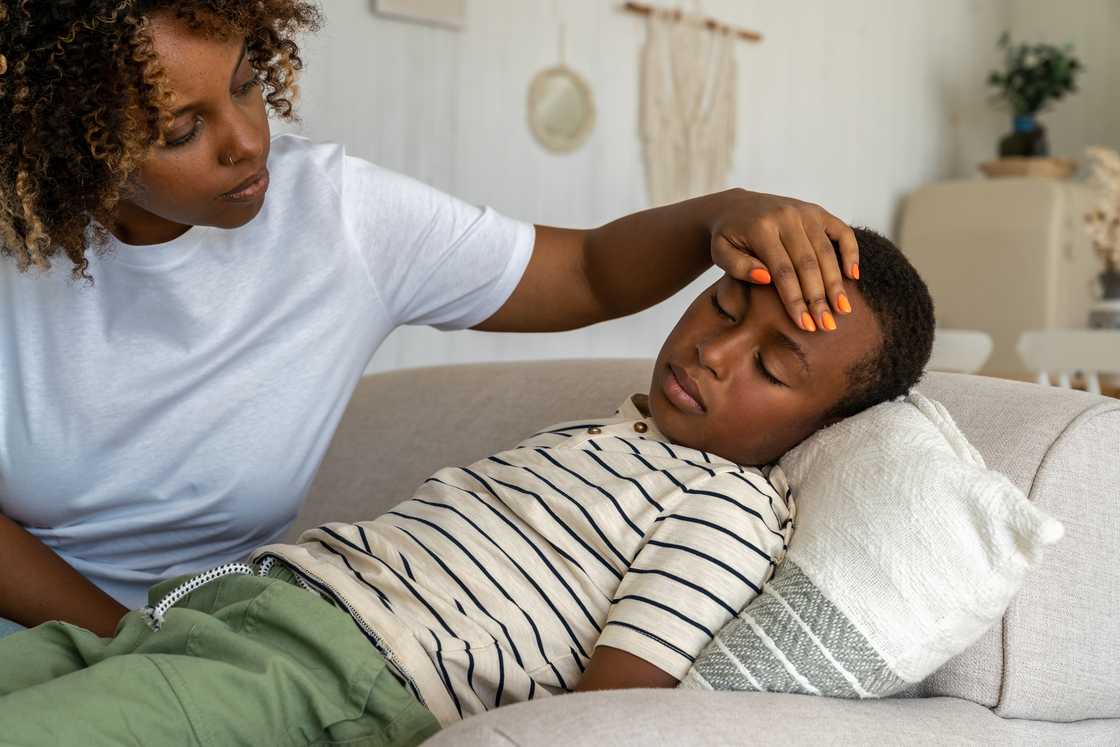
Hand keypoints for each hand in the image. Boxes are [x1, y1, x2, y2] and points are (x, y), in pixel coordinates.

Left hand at [707, 189, 859, 331]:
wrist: (736, 207)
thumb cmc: (728, 237)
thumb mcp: (721, 252)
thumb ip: (738, 267)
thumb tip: (766, 278)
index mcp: (761, 228)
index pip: (782, 270)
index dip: (795, 299)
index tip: (804, 325)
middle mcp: (786, 216)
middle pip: (808, 263)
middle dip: (818, 297)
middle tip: (827, 325)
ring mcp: (805, 212)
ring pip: (826, 251)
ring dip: (836, 283)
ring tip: (843, 310)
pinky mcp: (818, 211)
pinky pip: (842, 231)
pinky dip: (851, 252)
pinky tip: (853, 276)